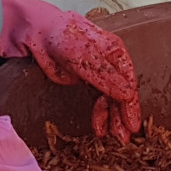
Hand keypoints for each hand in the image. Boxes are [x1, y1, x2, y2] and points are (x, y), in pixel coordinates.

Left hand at [0, 0, 141, 139]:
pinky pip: (98, 100)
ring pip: (111, 99)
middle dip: (122, 115)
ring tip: (112, 135)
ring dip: (112, 118)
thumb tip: (128, 95)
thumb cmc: (61, 38)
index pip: (129, 82)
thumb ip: (106, 78)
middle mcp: (110, 63)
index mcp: (115, 52)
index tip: (132, 125)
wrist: (38, 33)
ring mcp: (99, 73)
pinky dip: (100, 114)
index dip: (132, 105)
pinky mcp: (86, 80)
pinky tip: (99, 127)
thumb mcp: (84, 59)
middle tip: (123, 137)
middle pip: (122, 93)